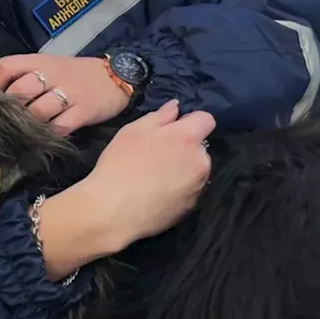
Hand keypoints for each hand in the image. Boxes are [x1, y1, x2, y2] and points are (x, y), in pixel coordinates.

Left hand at [0, 53, 129, 134]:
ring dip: (30, 123)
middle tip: (12, 119)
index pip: (6, 66)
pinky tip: (50, 133)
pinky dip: (51, 133)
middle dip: (12, 108)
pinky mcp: (83, 112)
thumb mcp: (50, 65)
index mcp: (41, 61)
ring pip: (37, 112)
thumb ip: (25, 75)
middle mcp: (53, 74)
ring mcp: (69, 93)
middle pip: (20, 91)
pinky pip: (59, 127)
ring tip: (30, 128)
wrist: (116, 76)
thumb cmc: (76, 73)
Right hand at [80, 100, 214, 250]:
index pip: (206, 119)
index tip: (171, 129)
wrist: (113, 211)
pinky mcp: (192, 207)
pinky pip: (190, 190)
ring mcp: (199, 186)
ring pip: (196, 169)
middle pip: (200, 147)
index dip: (190, 121)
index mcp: (188, 138)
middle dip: (185, 147)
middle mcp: (201, 161)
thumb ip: (159, 116)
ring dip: (183, 168)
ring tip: (156, 176)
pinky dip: (179, 188)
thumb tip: (176, 107)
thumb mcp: (133, 131)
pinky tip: (157, 193)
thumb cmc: (120, 165)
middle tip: (157, 154)